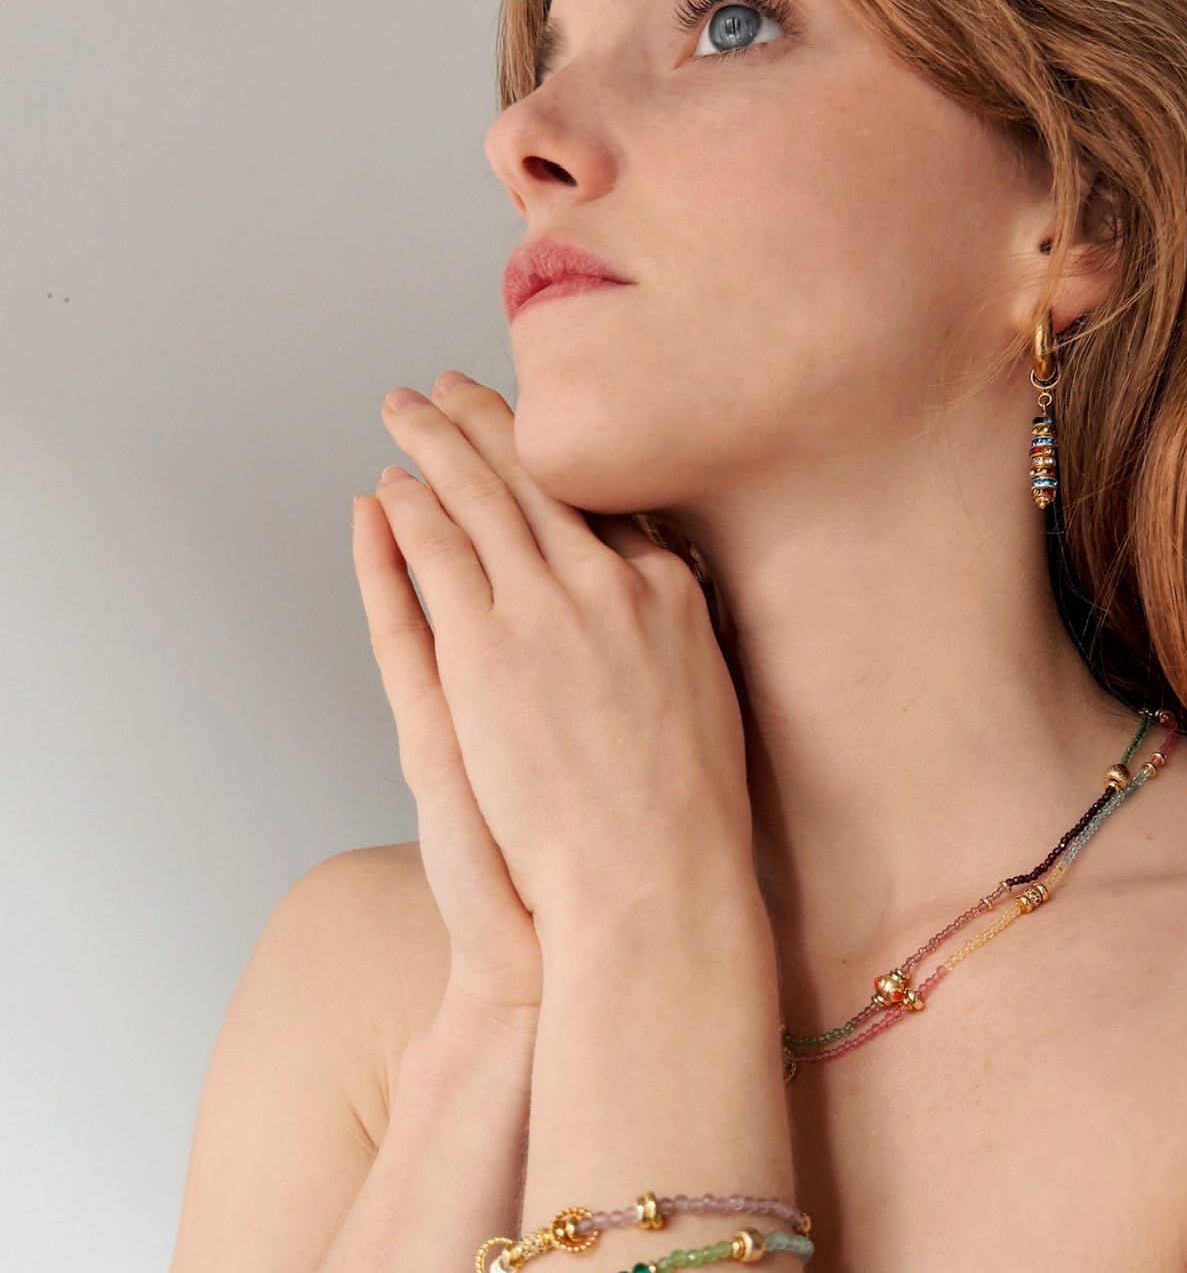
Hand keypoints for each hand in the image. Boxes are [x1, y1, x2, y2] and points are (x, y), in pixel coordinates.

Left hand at [353, 371, 755, 954]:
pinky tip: (390, 481)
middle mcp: (612, 586)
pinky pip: (438, 550)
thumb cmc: (683, 829)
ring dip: (440, 442)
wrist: (652, 885)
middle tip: (457, 387)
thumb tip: (673, 623)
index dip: (566, 462)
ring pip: (482, 497)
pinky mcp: (486, 647)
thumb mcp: (710, 713)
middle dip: (493, 424)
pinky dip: (411, 508)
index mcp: (671, 600)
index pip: (609, 503)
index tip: (542, 435)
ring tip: (409, 410)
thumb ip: (680, 649)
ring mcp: (546, 610)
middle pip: (542, 480)